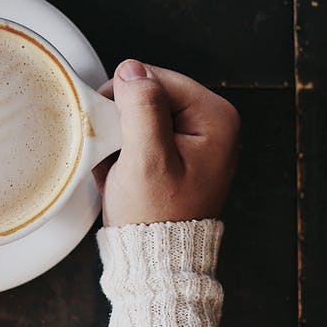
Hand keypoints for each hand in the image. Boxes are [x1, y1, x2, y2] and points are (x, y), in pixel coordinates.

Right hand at [93, 60, 239, 226]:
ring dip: (122, 136)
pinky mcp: (181, 152)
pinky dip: (127, 148)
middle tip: (116, 151)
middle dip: (124, 119)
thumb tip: (132, 69)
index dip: (125, 96)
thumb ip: (141, 109)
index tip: (110, 126)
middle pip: (151, 93)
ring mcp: (198, 138)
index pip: (158, 78)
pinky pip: (145, 132)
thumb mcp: (146, 159)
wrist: (157, 257)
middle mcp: (214, 123)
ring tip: (120, 166)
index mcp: (216, 118)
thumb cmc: (157, 215)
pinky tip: (124, 171)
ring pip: (144, 113)